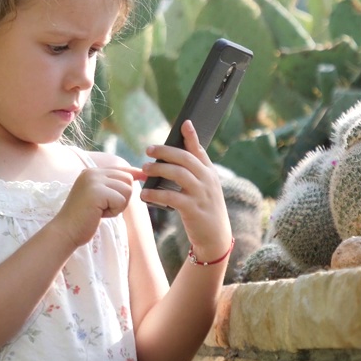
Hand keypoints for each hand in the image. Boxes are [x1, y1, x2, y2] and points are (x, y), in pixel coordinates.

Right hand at [52, 167, 137, 247]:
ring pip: (127, 189)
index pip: (120, 168)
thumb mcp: (97, 196)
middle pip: (127, 178)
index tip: (144, 176)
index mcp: (91, 172)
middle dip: (122, 197)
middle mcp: (92, 172)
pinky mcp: (97, 192)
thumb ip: (111, 185)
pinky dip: (114, 211)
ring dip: (119, 205)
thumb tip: (136, 176)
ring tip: (101, 211)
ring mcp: (94, 181)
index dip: (134, 173)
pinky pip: (121, 200)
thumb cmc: (83, 218)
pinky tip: (99, 214)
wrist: (66, 231)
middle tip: (105, 207)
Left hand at [139, 121, 231, 258]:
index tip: (184, 123)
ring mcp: (201, 195)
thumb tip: (171, 157)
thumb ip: (192, 172)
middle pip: (186, 159)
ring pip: (179, 174)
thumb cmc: (203, 209)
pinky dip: (156, 194)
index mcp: (209, 173)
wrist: (215, 237)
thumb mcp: (203, 188)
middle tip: (148, 150)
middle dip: (166, 151)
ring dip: (159, 169)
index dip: (192, 136)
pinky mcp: (193, 210)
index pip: (200, 150)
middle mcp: (207, 181)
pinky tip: (144, 194)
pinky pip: (172, 197)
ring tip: (144, 169)